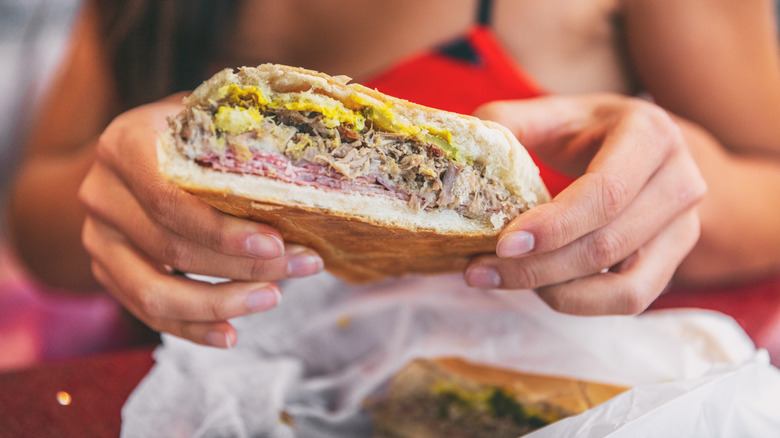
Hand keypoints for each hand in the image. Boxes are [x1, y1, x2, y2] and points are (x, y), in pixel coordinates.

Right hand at [78, 97, 323, 346]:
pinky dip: (192, 328)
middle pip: (173, 248)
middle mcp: (101, 193)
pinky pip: (147, 313)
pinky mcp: (107, 272)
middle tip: (303, 266)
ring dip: (221, 303)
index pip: (169, 199)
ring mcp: (98, 238)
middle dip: (244, 265)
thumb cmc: (190, 134)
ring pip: (154, 292)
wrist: (137, 153)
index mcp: (124, 145)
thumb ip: (243, 134)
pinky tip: (231, 334)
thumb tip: (306, 165)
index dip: (222, 229)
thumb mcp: (211, 118)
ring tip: (273, 297)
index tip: (276, 243)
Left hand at [465, 94, 705, 314]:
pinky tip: (542, 287)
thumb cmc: (586, 130)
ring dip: (556, 291)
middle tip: (480, 271)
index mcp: (650, 133)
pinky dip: (581, 302)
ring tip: (505, 279)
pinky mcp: (675, 260)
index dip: (555, 225)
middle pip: (608, 244)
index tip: (503, 244)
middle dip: (538, 267)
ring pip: (623, 284)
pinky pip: (631, 299)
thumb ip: (506, 126)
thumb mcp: (550, 113)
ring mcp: (685, 225)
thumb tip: (468, 154)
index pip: (607, 192)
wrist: (640, 147)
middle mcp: (681, 180)